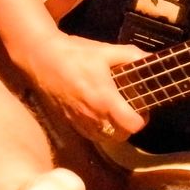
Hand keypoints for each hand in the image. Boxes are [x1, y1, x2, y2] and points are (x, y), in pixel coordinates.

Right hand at [18, 32, 146, 140]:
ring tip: (115, 112)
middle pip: (121, 136)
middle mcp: (93, 115)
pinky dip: (99, 129)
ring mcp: (80, 121)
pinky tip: (98, 113)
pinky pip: (90, 134)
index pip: (132, 125)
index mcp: (105, 99)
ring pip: (106, 138)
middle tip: (131, 109)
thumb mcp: (105, 50)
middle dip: (129, 126)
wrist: (42, 58)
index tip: (143, 108)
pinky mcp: (70, 122)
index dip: (142, 119)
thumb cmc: (74, 54)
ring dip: (114, 129)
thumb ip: (130, 55)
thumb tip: (148, 58)